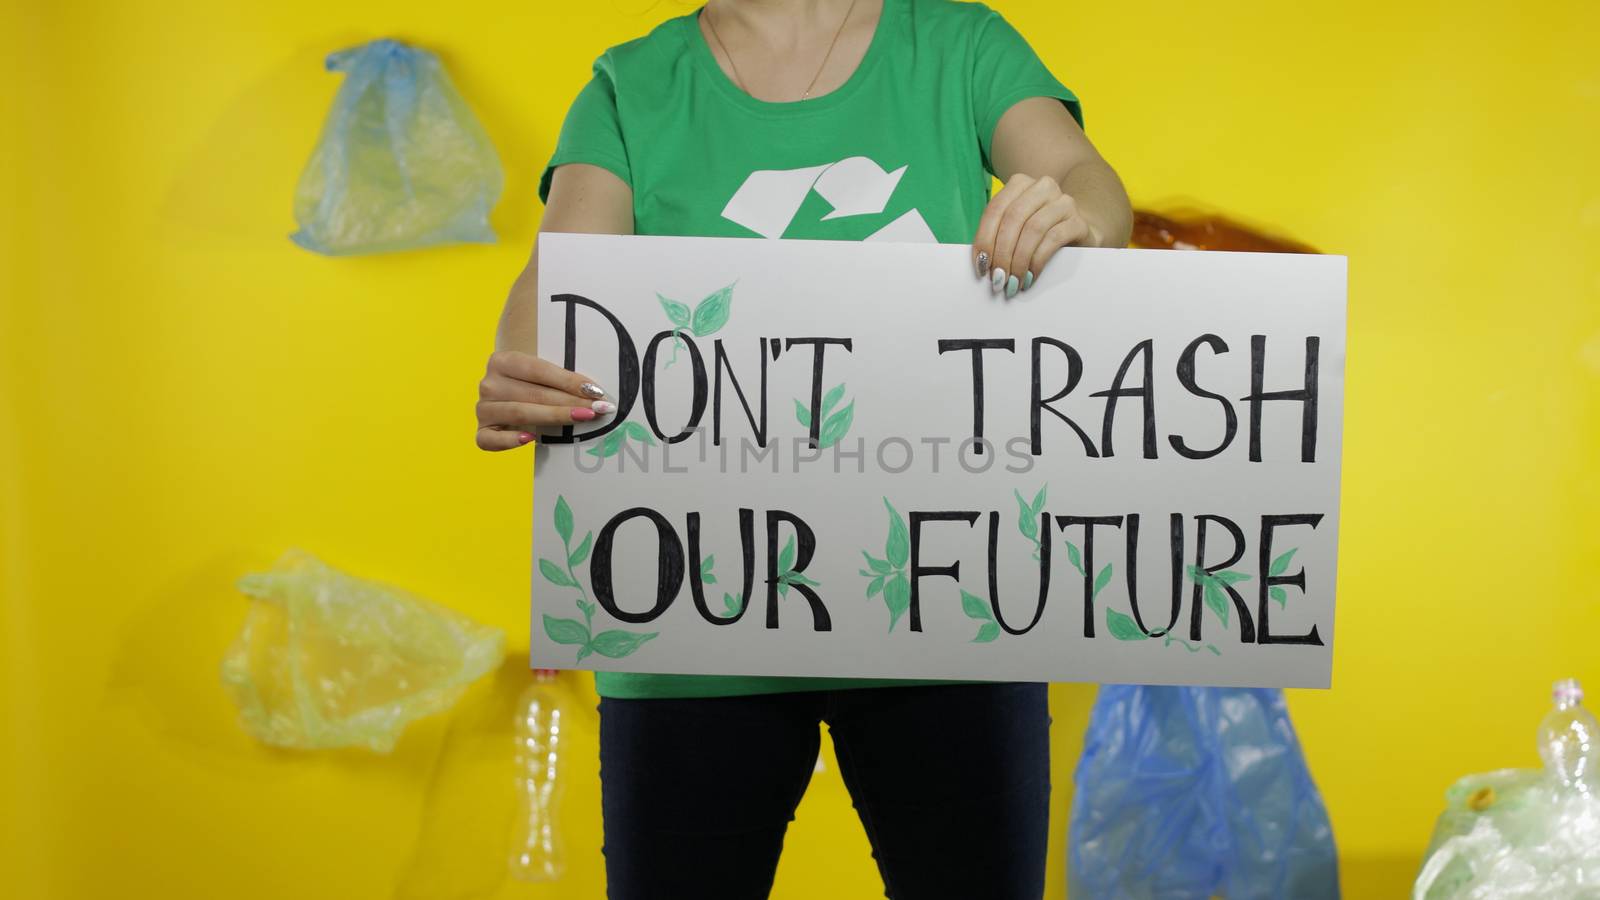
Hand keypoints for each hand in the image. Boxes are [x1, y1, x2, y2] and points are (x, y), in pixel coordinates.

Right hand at [475, 350, 613, 450]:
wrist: (505, 391)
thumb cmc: (529, 381)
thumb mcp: (541, 372)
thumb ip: (559, 378)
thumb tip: (594, 392)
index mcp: (502, 360)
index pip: (539, 370)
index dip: (569, 381)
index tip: (596, 391)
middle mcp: (489, 384)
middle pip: (534, 394)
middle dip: (570, 401)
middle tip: (598, 409)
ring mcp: (483, 408)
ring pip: (520, 414)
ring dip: (554, 417)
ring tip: (581, 418)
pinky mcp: (482, 431)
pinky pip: (490, 440)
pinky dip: (509, 441)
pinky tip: (531, 438)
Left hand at [971, 173, 1098, 297]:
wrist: (1077, 234)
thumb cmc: (1038, 233)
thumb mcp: (1015, 228)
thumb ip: (997, 235)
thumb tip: (981, 262)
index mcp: (1020, 183)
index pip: (995, 209)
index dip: (984, 239)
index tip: (980, 266)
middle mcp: (1043, 187)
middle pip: (1013, 218)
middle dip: (1001, 252)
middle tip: (997, 278)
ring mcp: (1063, 202)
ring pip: (1033, 228)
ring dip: (1019, 260)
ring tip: (1013, 281)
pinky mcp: (1078, 221)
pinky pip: (1053, 239)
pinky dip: (1037, 261)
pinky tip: (1031, 277)